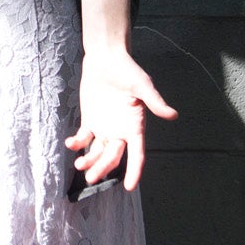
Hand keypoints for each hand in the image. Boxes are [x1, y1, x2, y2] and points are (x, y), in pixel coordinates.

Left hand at [65, 47, 175, 190]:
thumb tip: (172, 115)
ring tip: (80, 165)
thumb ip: (155, 101)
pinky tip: (71, 143)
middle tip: (92, 178)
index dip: (135, 170)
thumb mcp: (142, 85)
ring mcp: (105, 128)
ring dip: (89, 160)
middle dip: (103, 168)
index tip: (129, 186)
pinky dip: (77, 143)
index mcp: (135, 126)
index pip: (137, 154)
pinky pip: (84, 138)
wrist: (105, 58)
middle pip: (113, 157)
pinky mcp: (90, 121)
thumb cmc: (127, 70)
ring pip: (97, 152)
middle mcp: (120, 131)